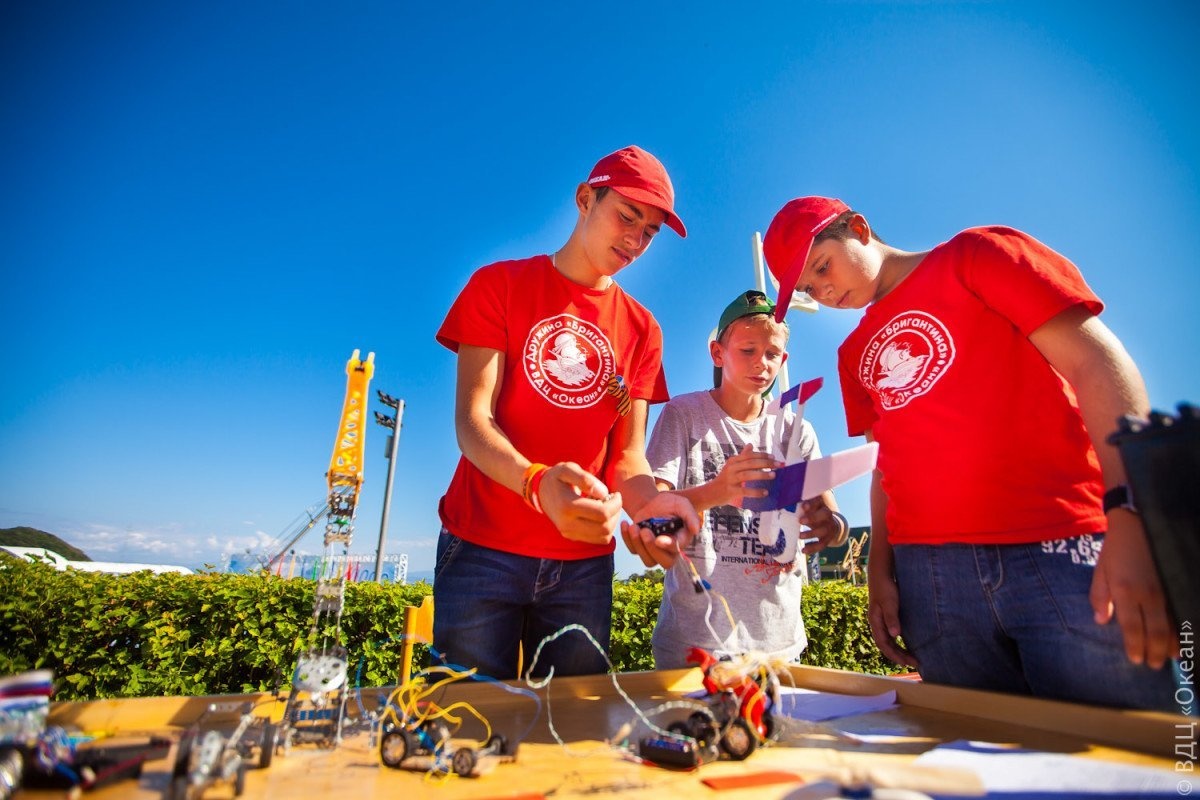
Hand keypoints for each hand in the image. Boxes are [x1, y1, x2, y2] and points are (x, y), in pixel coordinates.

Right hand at [538, 462, 622, 545]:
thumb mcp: (568, 469)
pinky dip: (605, 529)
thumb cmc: (557, 477)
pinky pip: (597, 540)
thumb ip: (585, 479)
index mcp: (567, 506)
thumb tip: (603, 493)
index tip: (615, 493)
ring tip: (607, 507)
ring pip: (604, 537)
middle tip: (614, 500)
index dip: (615, 504)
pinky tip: (601, 516)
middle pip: (605, 528)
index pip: (602, 513)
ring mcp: (569, 532)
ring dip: (612, 522)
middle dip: (616, 513)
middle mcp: (567, 523)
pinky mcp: (572, 536)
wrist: (540, 491)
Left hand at [620, 492, 700, 568]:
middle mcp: (669, 550)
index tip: (658, 539)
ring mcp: (654, 550)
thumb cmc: (671, 504)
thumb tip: (696, 529)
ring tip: (634, 526)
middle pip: (664, 562)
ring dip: (639, 545)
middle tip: (644, 531)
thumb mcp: (682, 505)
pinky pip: (633, 550)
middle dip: (652, 549)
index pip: (676, 549)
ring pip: (648, 561)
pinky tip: (627, 524)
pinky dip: (627, 539)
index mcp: (681, 540)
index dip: (667, 546)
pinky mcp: (641, 547)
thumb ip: (691, 516)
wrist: (654, 502)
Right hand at [712, 444, 780, 507]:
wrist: (710, 493)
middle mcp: (731, 468)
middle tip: (778, 465)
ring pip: (747, 475)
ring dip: (761, 475)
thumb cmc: (725, 479)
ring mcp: (730, 479)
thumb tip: (750, 445)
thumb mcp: (732, 466)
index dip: (762, 455)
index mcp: (733, 461)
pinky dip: (755, 491)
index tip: (773, 457)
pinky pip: (744, 490)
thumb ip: (742, 456)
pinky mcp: (730, 491)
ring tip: (773, 475)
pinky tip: (765, 492)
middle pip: (750, 463)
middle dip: (765, 463)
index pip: (749, 455)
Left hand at [797, 493, 845, 553]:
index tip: (803, 506)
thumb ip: (797, 505)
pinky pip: (822, 544)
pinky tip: (804, 550)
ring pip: (823, 530)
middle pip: (825, 514)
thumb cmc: (813, 513)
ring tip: (800, 536)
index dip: (812, 503)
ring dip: (811, 533)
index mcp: (821, 504)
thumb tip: (780, 503)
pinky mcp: (828, 538)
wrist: (831, 525)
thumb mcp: (808, 508)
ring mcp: (829, 527)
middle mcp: (827, 514)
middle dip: (813, 517)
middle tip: (800, 521)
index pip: (818, 501)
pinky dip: (813, 548)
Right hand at [867, 567, 918, 668]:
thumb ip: (891, 618)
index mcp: (875, 622)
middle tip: (915, 663)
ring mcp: (881, 621)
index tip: (908, 662)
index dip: (895, 656)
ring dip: (899, 650)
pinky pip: (892, 635)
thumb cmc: (885, 587)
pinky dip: (899, 642)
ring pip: (890, 641)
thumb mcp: (889, 603)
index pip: (884, 645)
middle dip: (899, 656)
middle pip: (887, 646)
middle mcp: (877, 624)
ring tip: (912, 658)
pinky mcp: (887, 617)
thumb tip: (895, 635)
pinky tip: (908, 644)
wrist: (881, 574)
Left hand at [1090, 512, 1177, 668]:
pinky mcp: (1175, 583)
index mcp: (1125, 591)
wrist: (1138, 523)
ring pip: (1173, 624)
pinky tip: (1183, 638)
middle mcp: (1148, 593)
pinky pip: (1181, 611)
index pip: (1132, 627)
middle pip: (1156, 631)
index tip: (1136, 660)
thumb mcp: (1101, 571)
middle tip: (1154, 665)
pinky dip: (1183, 627)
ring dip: (1173, 644)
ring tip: (1172, 659)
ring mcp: (1165, 588)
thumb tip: (1101, 622)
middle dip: (1156, 651)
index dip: (1135, 646)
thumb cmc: (1116, 549)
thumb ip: (1099, 597)